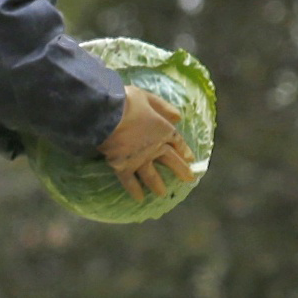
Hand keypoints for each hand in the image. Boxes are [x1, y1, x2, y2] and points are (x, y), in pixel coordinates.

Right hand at [98, 84, 195, 202]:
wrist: (106, 114)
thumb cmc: (126, 101)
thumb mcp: (148, 98)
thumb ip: (163, 107)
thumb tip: (179, 117)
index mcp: (163, 129)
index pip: (177, 142)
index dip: (184, 150)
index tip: (190, 159)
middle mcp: (155, 147)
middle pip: (171, 161)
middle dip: (181, 170)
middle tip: (189, 180)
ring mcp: (140, 159)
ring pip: (152, 175)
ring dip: (158, 185)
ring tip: (163, 194)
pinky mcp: (124, 166)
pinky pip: (130, 182)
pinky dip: (134, 190)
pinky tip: (139, 199)